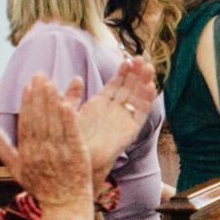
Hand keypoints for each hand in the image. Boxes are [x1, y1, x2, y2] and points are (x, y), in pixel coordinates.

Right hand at [0, 74, 92, 213]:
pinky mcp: (76, 155)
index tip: (28, 85)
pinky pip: (70, 133)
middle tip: (40, 75)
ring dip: (52, 101)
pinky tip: (67, 103)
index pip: (25, 123)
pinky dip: (68, 118)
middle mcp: (40, 151)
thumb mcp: (17, 171)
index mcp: (26, 153)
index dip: (26, 103)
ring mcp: (58, 153)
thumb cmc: (41, 187)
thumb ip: (4, 150)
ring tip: (52, 82)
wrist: (64, 204)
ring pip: (53, 123)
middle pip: (38, 118)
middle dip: (38, 95)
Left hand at [74, 57, 158, 180]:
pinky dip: (147, 100)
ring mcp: (124, 119)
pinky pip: (142, 113)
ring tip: (148, 67)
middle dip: (136, 72)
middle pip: (130, 87)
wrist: (77, 162)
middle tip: (140, 57)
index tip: (126, 57)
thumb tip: (76, 78)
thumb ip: (72, 96)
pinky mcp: (131, 130)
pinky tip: (151, 87)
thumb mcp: (68, 113)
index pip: (116, 84)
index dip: (123, 71)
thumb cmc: (71, 140)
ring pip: (138, 97)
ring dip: (144, 82)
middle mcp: (115, 110)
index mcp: (101, 105)